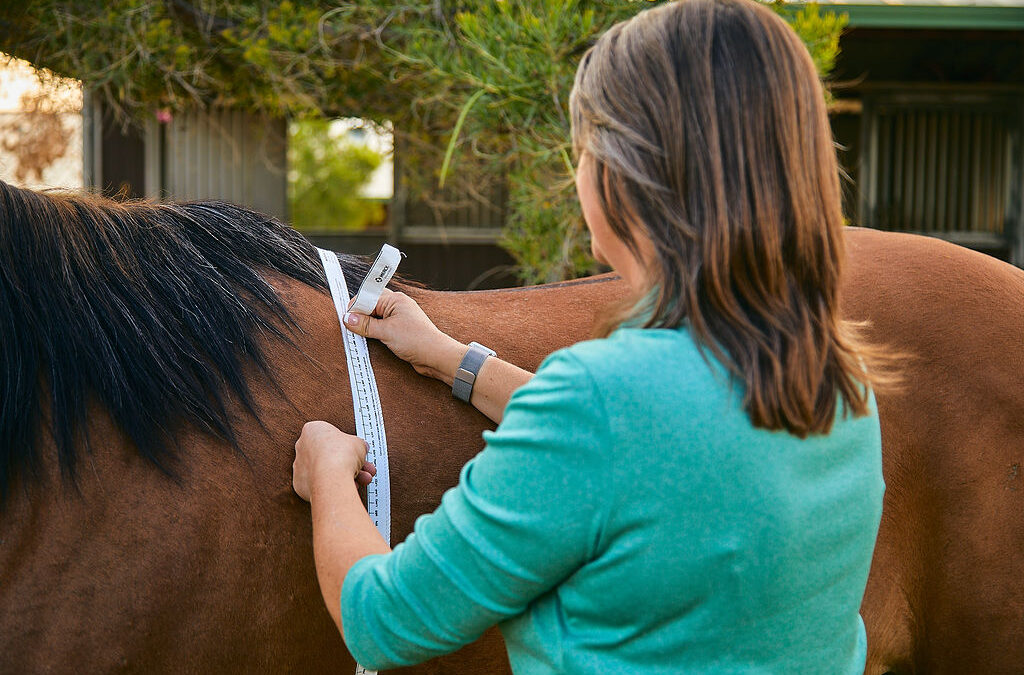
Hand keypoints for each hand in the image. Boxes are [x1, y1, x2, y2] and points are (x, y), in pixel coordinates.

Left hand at [293, 421, 375, 501]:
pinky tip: (350, 485)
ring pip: (327, 470)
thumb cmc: (339, 455)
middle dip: (349, 461)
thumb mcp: (359, 443)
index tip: (356, 450)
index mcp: (312, 430)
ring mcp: (300, 467)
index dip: (347, 444)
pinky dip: (335, 485)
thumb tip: (360, 448)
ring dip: (347, 473)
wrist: (330, 477)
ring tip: (362, 478)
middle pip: (329, 454)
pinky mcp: (301, 485)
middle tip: (361, 465)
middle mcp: (303, 448)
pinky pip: (322, 483)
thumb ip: (358, 444)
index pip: (332, 436)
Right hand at [343, 289, 466, 383]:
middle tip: (349, 327)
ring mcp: (398, 318)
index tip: (345, 319)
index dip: (355, 308)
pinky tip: (368, 339)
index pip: (368, 297)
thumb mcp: (386, 332)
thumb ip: (365, 325)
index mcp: (395, 300)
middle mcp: (397, 306)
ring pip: (375, 317)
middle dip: (359, 316)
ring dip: (366, 326)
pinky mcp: (399, 330)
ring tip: (357, 334)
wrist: (436, 356)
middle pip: (370, 306)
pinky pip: (381, 327)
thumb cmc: (417, 340)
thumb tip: (347, 319)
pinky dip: (373, 332)